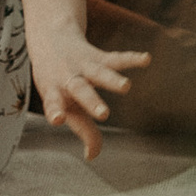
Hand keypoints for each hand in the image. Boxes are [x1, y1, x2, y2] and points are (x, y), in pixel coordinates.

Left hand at [26, 21, 150, 160]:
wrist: (50, 40)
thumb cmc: (56, 83)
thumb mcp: (62, 104)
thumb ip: (82, 129)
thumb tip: (91, 155)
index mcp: (55, 93)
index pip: (53, 105)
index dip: (55, 112)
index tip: (57, 119)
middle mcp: (68, 79)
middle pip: (81, 90)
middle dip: (92, 101)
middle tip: (103, 114)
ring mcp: (84, 67)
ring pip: (99, 72)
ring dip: (112, 80)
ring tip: (125, 86)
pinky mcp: (98, 57)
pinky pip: (116, 59)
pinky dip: (131, 59)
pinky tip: (146, 59)